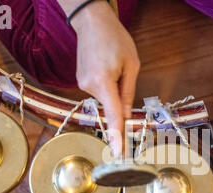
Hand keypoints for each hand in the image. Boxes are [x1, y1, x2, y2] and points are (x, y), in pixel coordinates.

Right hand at [59, 1, 139, 156]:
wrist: (92, 21)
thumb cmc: (115, 39)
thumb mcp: (131, 65)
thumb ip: (128, 92)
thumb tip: (125, 115)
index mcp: (103, 81)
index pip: (112, 115)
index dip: (117, 136)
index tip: (119, 152)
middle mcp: (88, 86)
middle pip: (110, 105)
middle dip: (120, 97)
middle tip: (122, 72)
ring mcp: (82, 84)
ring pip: (105, 99)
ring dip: (113, 89)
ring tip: (112, 65)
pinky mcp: (80, 82)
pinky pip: (98, 91)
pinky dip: (106, 85)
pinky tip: (106, 68)